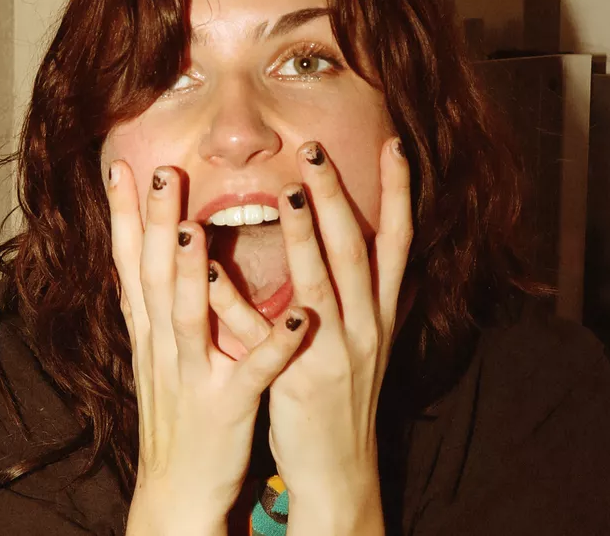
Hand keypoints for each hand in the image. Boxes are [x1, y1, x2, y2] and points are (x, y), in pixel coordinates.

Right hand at [107, 163, 309, 535]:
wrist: (178, 491)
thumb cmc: (179, 415)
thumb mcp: (161, 356)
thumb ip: (161, 307)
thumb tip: (159, 252)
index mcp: (152, 334)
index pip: (132, 266)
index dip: (127, 217)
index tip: (122, 167)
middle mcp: (165, 349)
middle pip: (155, 279)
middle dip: (157, 225)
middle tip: (161, 173)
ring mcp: (193, 378)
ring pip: (189, 320)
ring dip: (194, 277)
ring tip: (199, 232)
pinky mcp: (226, 409)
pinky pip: (252, 374)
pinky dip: (271, 345)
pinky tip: (295, 318)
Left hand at [207, 139, 412, 534]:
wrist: (340, 467)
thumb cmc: (346, 395)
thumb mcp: (371, 339)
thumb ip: (370, 291)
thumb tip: (379, 239)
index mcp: (381, 313)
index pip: (399, 242)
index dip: (400, 193)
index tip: (393, 143)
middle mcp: (365, 326)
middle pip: (355, 250)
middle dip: (338, 197)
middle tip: (315, 149)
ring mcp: (333, 353)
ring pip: (321, 283)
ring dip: (303, 235)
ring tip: (285, 191)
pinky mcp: (295, 380)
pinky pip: (261, 336)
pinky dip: (234, 301)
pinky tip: (209, 270)